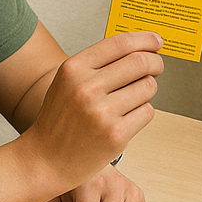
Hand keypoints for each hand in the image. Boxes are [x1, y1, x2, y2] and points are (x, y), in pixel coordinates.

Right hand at [23, 32, 162, 194]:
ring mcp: (101, 113)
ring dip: (148, 89)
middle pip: (140, 62)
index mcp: (73, 69)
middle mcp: (86, 88)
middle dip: (155, 62)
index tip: (156, 41)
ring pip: (148, 86)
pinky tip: (127, 117)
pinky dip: (143, 112)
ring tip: (133, 97)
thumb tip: (140, 46)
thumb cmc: (59, 120)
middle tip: (156, 66)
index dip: (144, 39)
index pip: (120, 43)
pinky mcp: (116, 135)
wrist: (45, 161)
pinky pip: (147, 111)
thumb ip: (99, 62)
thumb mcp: (68, 81)